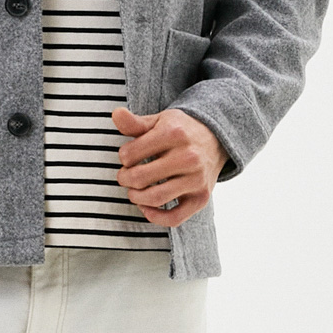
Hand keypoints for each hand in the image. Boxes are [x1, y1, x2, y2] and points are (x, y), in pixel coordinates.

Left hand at [113, 106, 225, 225]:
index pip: (130, 154)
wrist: (216, 139)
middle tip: (125, 176)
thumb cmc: (180, 130)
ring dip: (136, 198)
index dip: (123, 157)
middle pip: (140, 178)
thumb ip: (135, 123)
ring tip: (133, 191)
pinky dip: (156, 217)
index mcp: (173, 134)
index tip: (127, 158)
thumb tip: (116, 114)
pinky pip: (175, 218)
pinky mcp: (201, 198)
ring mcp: (196, 179)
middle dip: (125, 179)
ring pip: (155, 198)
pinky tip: (146, 207)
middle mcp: (188, 156)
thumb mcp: (159, 121)